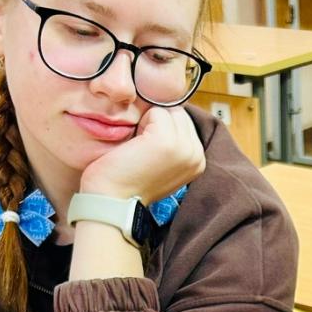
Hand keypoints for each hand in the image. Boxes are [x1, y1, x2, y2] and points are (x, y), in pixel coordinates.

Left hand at [79, 103, 204, 204]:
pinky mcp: (167, 141)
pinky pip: (155, 111)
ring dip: (149, 123)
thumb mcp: (162, 161)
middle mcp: (196, 154)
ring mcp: (184, 147)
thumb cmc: (129, 181)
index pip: (184, 121)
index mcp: (198, 160)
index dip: (162, 128)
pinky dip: (141, 123)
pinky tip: (135, 146)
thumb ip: (173, 141)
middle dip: (158, 123)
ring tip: (140, 149)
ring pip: (168, 111)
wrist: (113, 201)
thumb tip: (168, 110)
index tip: (149, 153)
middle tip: (143, 151)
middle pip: (178, 113)